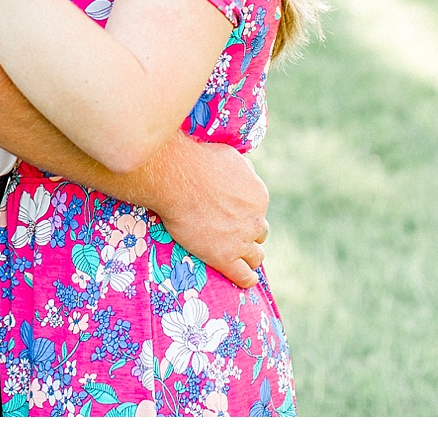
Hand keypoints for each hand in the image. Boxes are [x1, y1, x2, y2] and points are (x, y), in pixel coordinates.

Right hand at [152, 140, 268, 289]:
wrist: (177, 178)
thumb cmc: (198, 161)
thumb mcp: (231, 158)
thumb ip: (242, 171)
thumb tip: (245, 173)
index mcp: (259, 196)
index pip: (258, 210)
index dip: (245, 212)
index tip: (232, 213)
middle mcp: (255, 220)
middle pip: (260, 233)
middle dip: (248, 233)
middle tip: (231, 232)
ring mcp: (241, 241)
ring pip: (256, 256)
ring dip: (249, 256)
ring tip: (239, 258)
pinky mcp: (224, 257)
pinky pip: (243, 276)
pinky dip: (247, 279)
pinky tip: (245, 280)